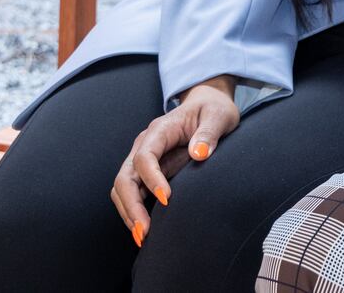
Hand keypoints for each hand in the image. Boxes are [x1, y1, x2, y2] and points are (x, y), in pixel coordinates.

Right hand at [110, 74, 239, 246]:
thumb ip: (209, 133)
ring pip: (123, 189)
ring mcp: (143, 160)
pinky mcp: (148, 173)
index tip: (167, 198)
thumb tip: (198, 153)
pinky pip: (133, 193)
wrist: (208, 107)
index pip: (144, 156)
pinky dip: (134, 212)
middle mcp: (145, 145)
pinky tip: (144, 229)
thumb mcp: (219, 116)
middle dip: (131, 205)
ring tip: (142, 237)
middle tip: (145, 231)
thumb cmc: (213, 110)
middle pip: (125, 177)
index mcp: (160, 130)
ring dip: (129, 213)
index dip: (151, 179)